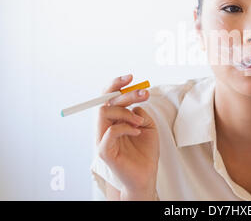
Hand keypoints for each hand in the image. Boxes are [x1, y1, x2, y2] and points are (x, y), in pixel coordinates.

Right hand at [96, 74, 158, 195]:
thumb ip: (139, 112)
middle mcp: (105, 126)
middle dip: (126, 94)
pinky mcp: (104, 151)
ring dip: (126, 112)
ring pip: (104, 113)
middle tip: (145, 93)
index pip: (108, 97)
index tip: (131, 77)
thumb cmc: (145, 151)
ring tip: (140, 122)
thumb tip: (134, 103)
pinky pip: (110, 132)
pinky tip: (138, 131)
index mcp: (113, 119)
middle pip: (106, 101)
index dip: (116, 84)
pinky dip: (126, 127)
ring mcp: (102, 138)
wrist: (146, 175)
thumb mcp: (148, 126)